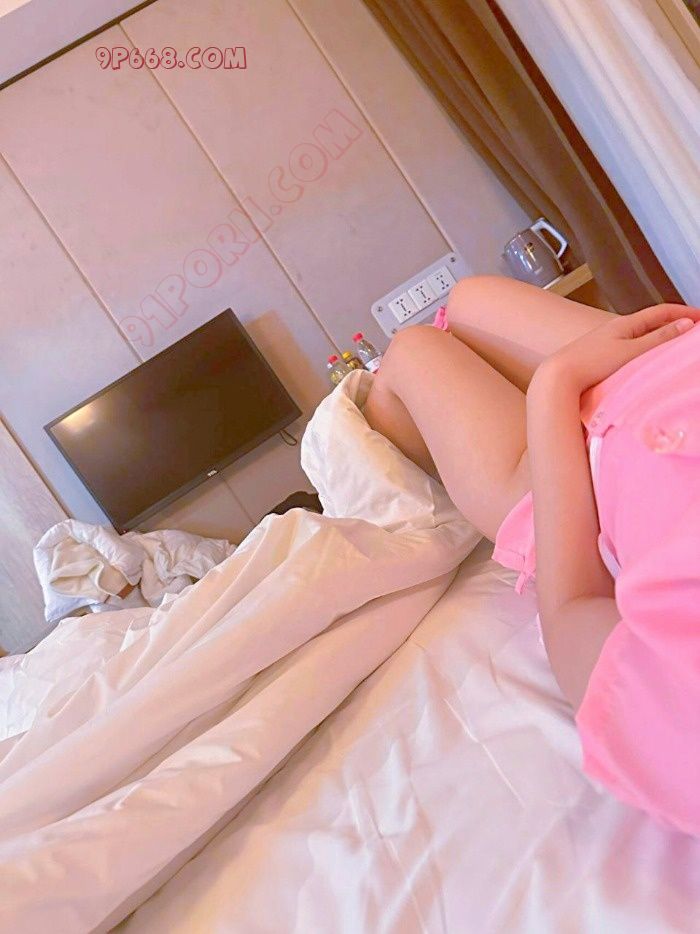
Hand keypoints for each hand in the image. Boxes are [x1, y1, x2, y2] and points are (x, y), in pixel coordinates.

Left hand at [537, 303, 698, 392]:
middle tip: (691, 332)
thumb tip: (685, 324)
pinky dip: (642, 352)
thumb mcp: (631, 351)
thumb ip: (658, 339)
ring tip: (672, 348)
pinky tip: (644, 363)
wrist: (557, 378)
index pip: (660, 312)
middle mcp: (614, 330)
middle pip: (650, 323)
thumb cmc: (591, 364)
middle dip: (672, 325)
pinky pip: (627, 350)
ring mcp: (605, 344)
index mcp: (624, 324)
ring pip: (638, 337)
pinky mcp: (598, 359)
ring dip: (657, 339)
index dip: (683, 312)